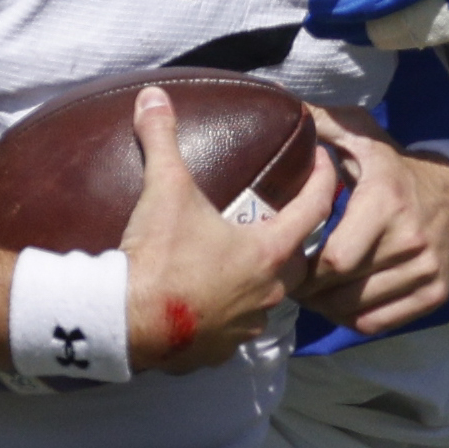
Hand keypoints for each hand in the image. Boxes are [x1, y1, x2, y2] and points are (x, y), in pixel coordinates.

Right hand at [121, 87, 338, 373]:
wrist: (125, 319)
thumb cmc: (159, 253)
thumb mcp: (164, 188)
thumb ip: (162, 137)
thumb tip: (152, 96)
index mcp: (267, 252)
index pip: (314, 210)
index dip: (323, 181)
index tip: (323, 162)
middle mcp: (267, 293)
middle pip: (296, 261)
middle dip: (292, 237)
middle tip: (278, 216)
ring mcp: (244, 327)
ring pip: (266, 299)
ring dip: (259, 279)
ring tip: (239, 259)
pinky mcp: (218, 351)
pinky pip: (234, 328)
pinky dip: (228, 311)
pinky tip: (210, 299)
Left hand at [297, 107, 448, 333]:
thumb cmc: (393, 166)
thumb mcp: (362, 136)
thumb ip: (322, 121)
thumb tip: (283, 101)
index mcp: (386, 200)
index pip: (336, 258)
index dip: (305, 267)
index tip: (287, 258)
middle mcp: (412, 239)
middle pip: (344, 288)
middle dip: (310, 290)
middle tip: (290, 281)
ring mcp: (428, 270)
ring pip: (360, 309)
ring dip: (327, 307)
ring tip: (310, 293)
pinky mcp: (438, 292)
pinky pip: (382, 323)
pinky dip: (354, 319)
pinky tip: (338, 303)